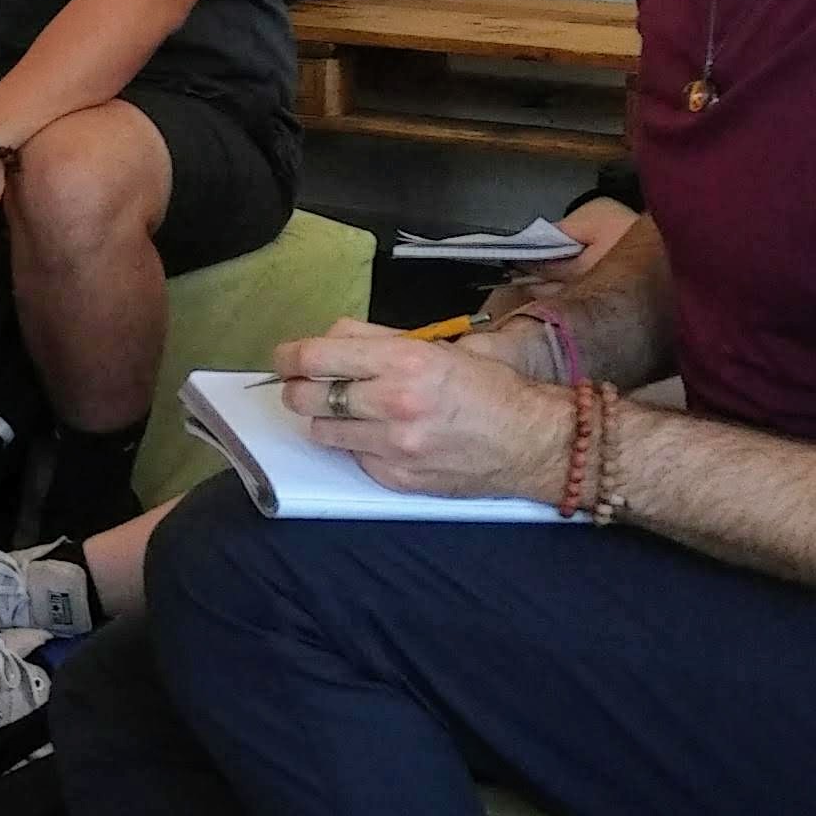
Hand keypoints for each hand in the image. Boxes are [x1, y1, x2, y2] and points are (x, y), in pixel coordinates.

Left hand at [270, 323, 576, 501]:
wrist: (532, 442)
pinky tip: (377, 435)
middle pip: (307, 397)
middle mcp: (393, 403)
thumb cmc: (492, 388)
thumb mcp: (441, 347)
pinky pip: (353, 457)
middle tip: (303, 384)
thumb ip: (382, 339)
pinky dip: (356, 445)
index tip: (284, 357)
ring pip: (322, 431)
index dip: (290, 356)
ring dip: (323, 419)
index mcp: (404, 361)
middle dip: (297, 388)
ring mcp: (392, 446)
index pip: (318, 357)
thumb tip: (333, 337)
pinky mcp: (395, 478)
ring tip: (342, 409)